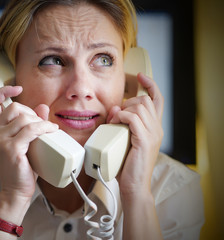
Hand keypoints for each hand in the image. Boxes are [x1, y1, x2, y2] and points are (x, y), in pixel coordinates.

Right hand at [0, 86, 58, 201]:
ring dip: (41, 122)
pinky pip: (31, 129)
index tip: (17, 88)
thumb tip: (42, 107)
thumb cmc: (21, 166)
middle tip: (41, 125)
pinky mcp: (10, 148)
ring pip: (24, 117)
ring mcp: (0, 140)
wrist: (16, 189)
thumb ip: (31, 123)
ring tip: (48, 130)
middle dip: (32, 113)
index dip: (3, 91)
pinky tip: (51, 130)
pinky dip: (44, 127)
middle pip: (14, 107)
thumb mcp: (24, 141)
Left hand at [107, 73, 163, 195]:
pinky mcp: (145, 140)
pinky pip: (133, 118)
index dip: (150, 85)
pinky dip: (121, 116)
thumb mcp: (125, 139)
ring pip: (140, 106)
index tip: (141, 76)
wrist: (133, 186)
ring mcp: (153, 134)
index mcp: (154, 128)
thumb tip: (115, 108)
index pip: (158, 100)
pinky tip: (115, 123)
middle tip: (115, 115)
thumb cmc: (127, 165)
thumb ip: (122, 124)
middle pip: (146, 100)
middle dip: (128, 102)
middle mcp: (157, 129)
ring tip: (113, 121)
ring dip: (122, 110)